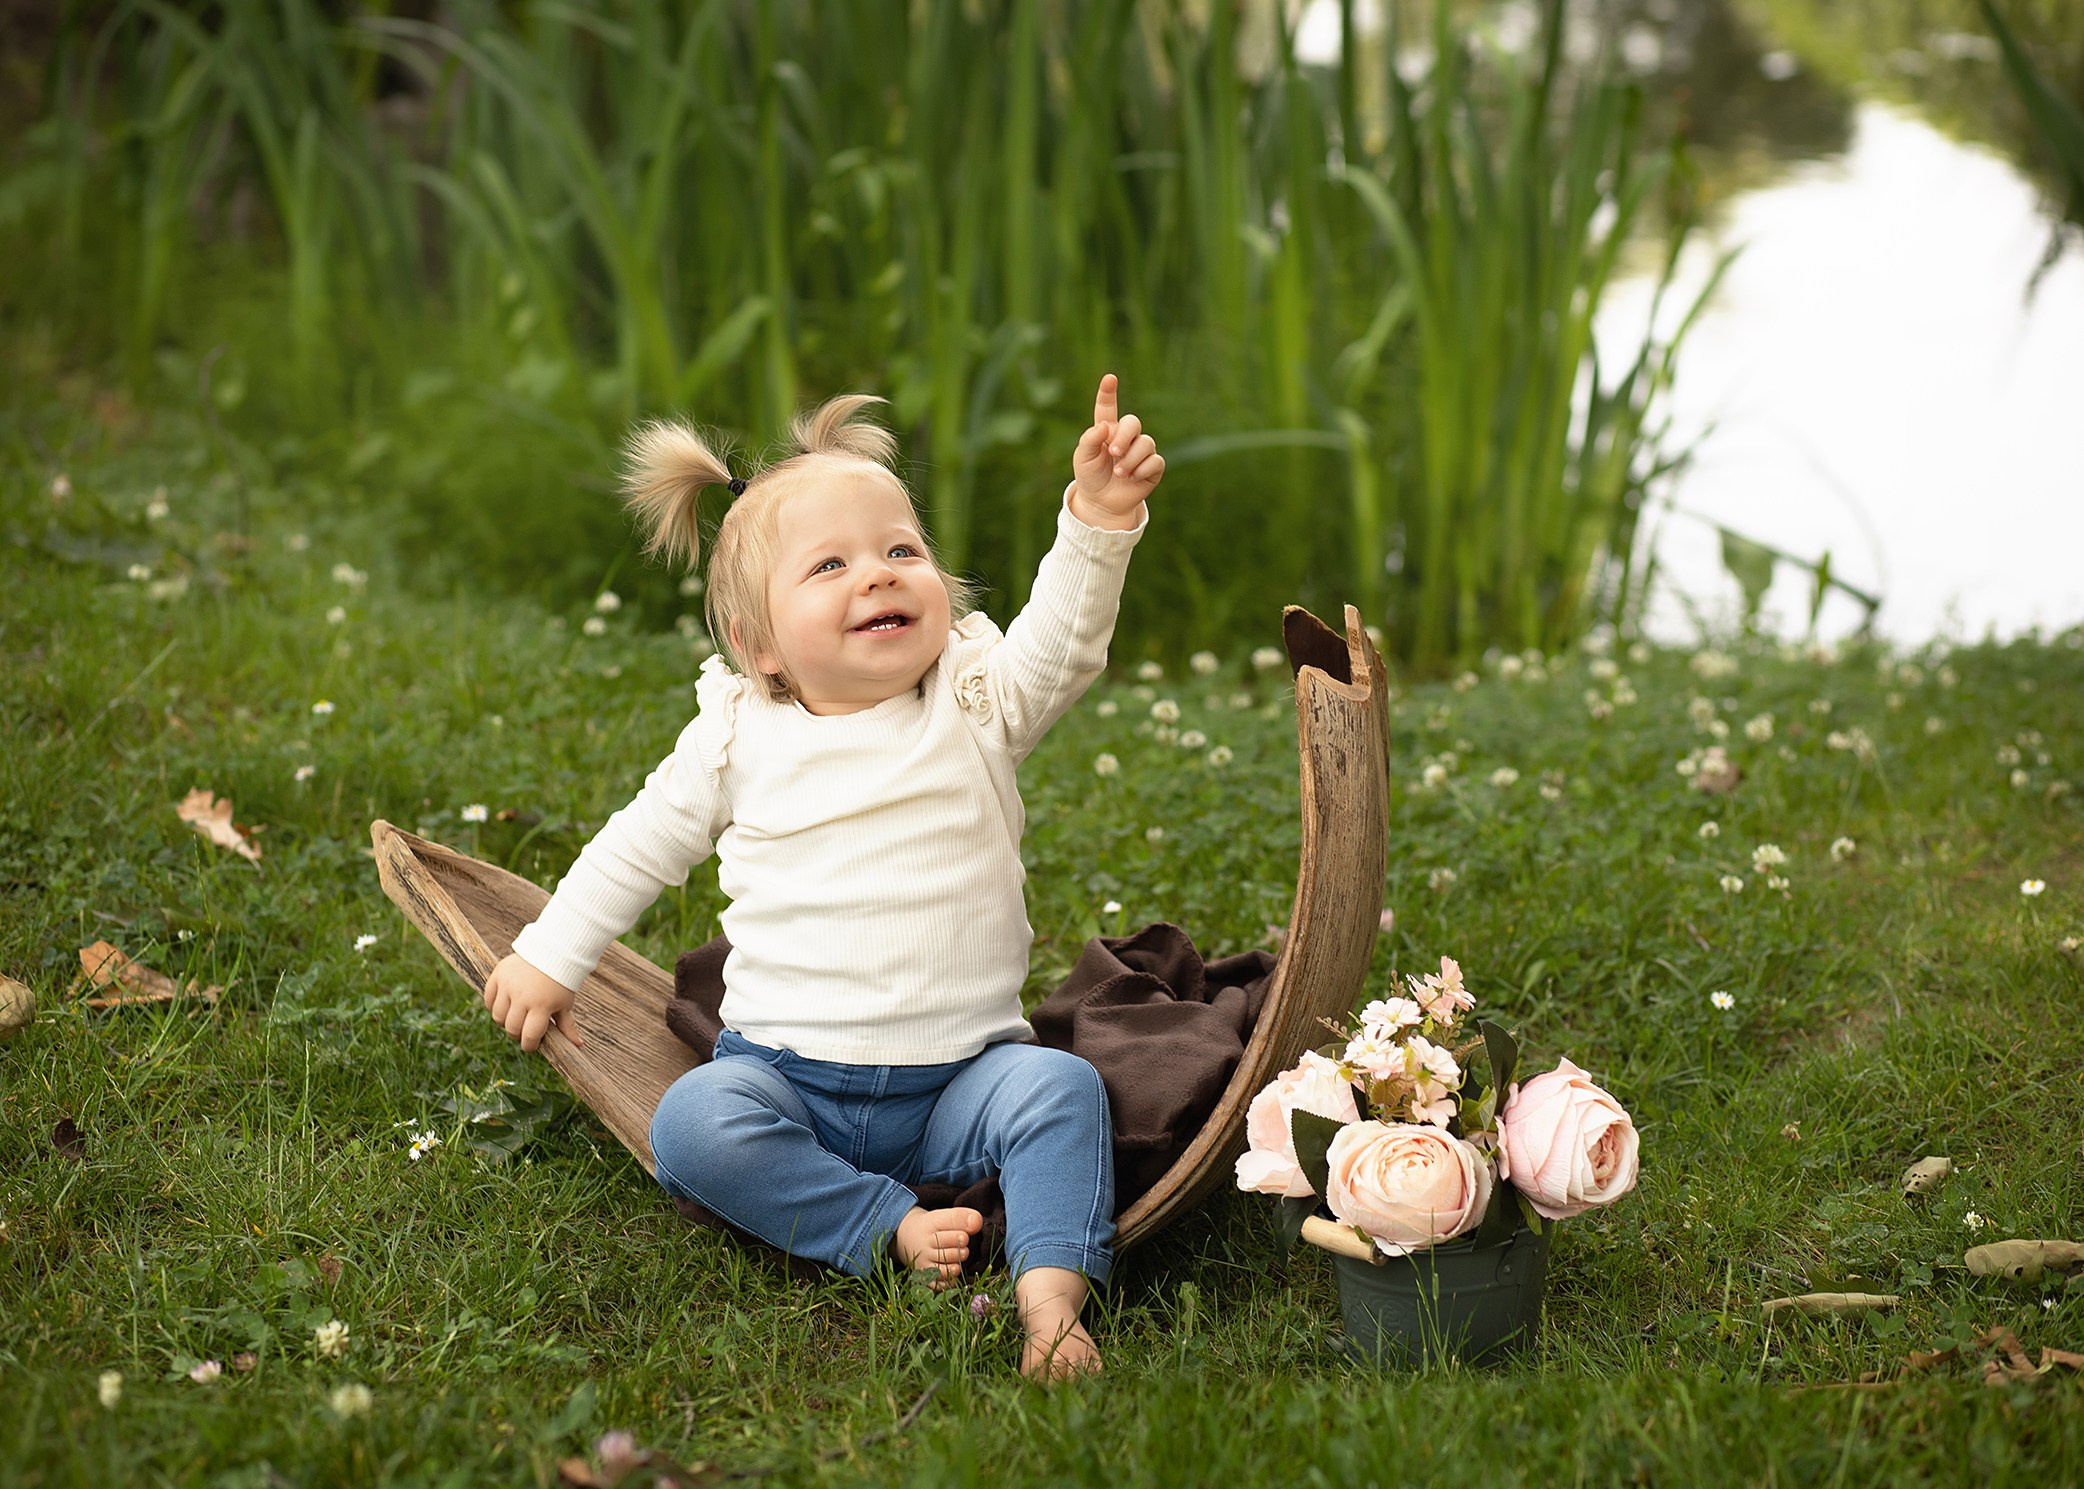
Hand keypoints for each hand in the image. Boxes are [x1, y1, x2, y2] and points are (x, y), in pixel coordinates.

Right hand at [481, 953, 583, 1051]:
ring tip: (515, 1016)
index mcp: (542, 1005)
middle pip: (511, 1028)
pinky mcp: (498, 975)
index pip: (529, 1036)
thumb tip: (577, 1045)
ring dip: (505, 1021)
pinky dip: (494, 1006)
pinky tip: (505, 1004)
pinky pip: (488, 999)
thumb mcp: (565, 1003)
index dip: (529, 1045)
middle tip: (524, 1029)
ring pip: (497, 1016)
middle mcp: (522, 996)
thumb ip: (568, 1026)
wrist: (552, 950)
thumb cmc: (561, 981)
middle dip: (518, 1033)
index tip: (532, 1044)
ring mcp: (508, 985)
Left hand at [1071, 373, 1163, 528]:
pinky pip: (1155, 461)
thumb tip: (1104, 426)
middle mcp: (1126, 437)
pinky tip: (1132, 478)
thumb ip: (1090, 439)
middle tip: (1114, 453)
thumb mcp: (1083, 458)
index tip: (1110, 378)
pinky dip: (1141, 470)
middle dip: (1124, 437)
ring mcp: (1141, 451)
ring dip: (1130, 459)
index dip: (1108, 392)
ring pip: (1146, 443)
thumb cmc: (1091, 477)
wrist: (1102, 503)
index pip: (1107, 407)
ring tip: (1119, 473)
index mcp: (1106, 430)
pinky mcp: (1153, 466)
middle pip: (1133, 422)